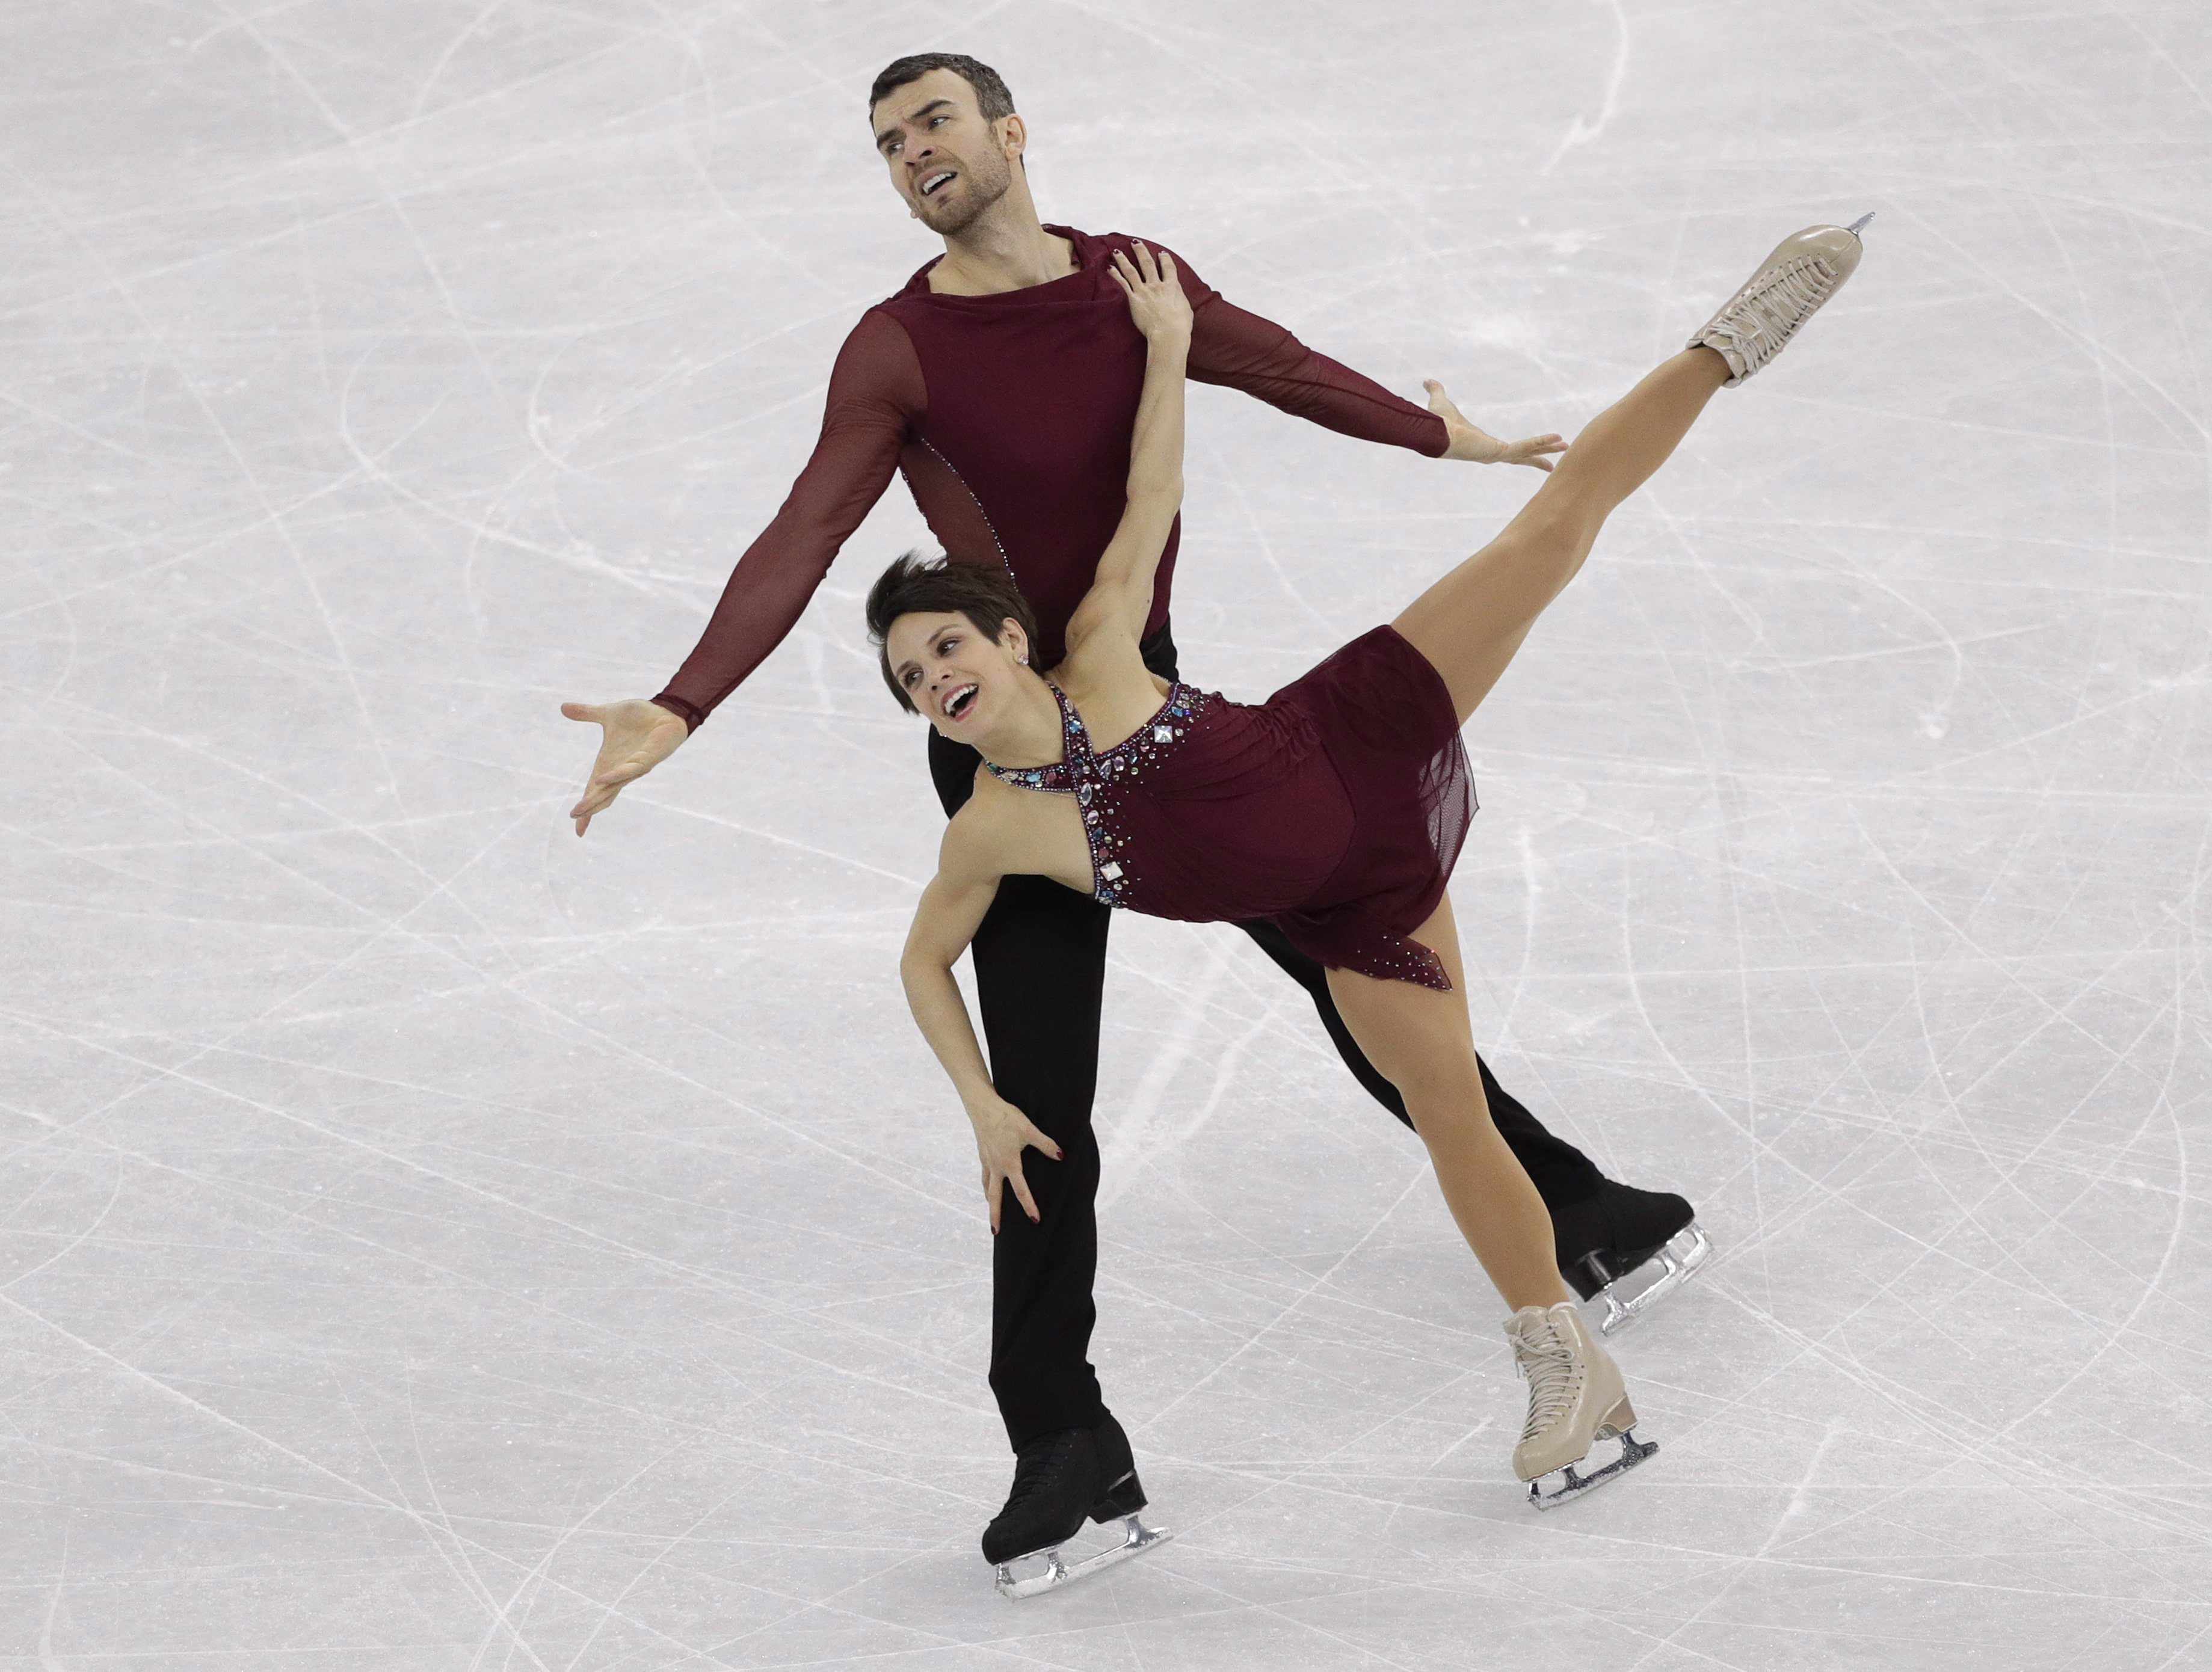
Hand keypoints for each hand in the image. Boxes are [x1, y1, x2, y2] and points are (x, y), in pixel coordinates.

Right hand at [561, 698, 688, 834]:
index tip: (573, 819)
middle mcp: (621, 769)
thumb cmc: (640, 717)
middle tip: (574, 817)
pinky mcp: (647, 759)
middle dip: (589, 807)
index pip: (595, 788)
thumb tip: (563, 707)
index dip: (586, 804)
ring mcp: (635, 767)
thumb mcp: (607, 714)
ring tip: (582, 807)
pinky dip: (615, 775)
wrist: (666, 710)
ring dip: (598, 797)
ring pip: (614, 787)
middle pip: (602, 794)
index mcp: (610, 763)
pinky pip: (629, 770)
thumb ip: (587, 713)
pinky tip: (602, 779)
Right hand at [967, 1093, 1061, 1232]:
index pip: (1021, 1191)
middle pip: (995, 1197)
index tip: (1035, 1220)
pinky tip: (987, 1185)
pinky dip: (985, 1184)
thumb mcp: (1029, 1129)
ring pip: (987, 1187)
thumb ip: (1045, 1144)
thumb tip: (1061, 1156)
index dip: (1029, 1206)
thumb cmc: (1006, 1117)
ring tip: (992, 1212)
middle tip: (996, 1232)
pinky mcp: (983, 1153)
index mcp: (1009, 1164)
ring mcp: (987, 1161)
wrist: (982, 1106)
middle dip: (995, 1216)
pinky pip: (984, 1174)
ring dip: (990, 1201)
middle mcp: (996, 1167)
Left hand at [1110, 242, 1191, 346]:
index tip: (1161, 253)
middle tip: (1136, 242)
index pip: (1168, 268)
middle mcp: (1157, 285)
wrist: (1169, 334)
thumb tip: (1177, 295)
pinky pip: (1123, 284)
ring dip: (1124, 259)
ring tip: (1117, 251)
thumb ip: (1179, 298)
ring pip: (1132, 270)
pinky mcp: (1134, 300)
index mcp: (1172, 286)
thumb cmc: (1180, 326)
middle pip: (1147, 263)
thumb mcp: (1186, 308)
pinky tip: (1110, 268)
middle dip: (1141, 251)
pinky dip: (1115, 275)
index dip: (1165, 259)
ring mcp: (1144, 291)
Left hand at [1425, 379, 1566, 471]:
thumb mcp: (1441, 401)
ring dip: (1547, 450)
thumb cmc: (1436, 422)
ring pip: (1527, 452)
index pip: (1505, 450)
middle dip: (1538, 457)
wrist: (1435, 434)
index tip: (1527, 451)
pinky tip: (1558, 440)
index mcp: (1481, 445)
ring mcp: (1495, 455)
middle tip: (1556, 461)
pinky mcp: (1498, 452)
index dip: (1519, 450)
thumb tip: (1426, 381)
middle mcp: (1490, 454)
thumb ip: (1436, 390)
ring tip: (1566, 447)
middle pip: (1520, 457)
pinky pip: (1524, 447)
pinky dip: (1541, 442)